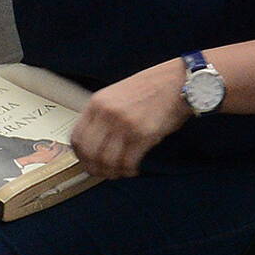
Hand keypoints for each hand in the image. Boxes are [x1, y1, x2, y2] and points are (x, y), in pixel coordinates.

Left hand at [71, 61, 191, 179]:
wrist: (178, 81)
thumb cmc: (151, 88)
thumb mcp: (117, 95)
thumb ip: (103, 115)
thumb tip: (94, 143)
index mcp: (98, 102)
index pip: (76, 137)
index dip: (80, 156)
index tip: (87, 162)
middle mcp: (107, 113)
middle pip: (89, 153)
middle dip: (95, 168)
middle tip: (103, 173)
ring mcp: (124, 124)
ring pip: (107, 161)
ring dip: (113, 172)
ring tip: (120, 172)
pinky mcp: (143, 134)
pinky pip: (128, 162)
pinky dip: (129, 170)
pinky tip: (134, 169)